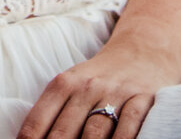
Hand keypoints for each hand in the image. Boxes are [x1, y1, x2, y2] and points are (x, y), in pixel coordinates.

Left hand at [15, 40, 180, 138]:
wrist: (143, 50)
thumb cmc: (99, 79)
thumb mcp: (72, 86)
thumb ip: (53, 114)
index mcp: (63, 84)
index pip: (37, 123)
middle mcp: (87, 87)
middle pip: (64, 132)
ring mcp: (115, 93)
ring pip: (94, 133)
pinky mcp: (142, 99)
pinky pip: (129, 126)